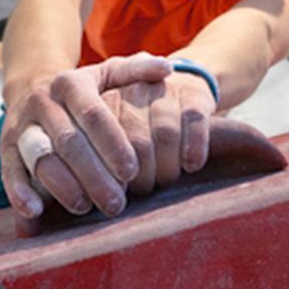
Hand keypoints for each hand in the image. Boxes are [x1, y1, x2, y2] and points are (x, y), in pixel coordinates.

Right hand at [0, 53, 173, 219]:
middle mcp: (43, 101)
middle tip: (117, 203)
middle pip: (69, 141)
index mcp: (71, 83)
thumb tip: (167, 71)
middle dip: (94, 175)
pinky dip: (19, 192)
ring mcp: (21, 125)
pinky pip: (9, 171)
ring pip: (41, 157)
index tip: (132, 171)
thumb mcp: (108, 74)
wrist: (32, 89)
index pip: (94, 114)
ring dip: (63, 186)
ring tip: (85, 207)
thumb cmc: (83, 92)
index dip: (113, 143)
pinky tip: (35, 212)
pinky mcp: (5, 149)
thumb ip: (137, 71)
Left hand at [108, 69, 216, 195]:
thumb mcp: (110, 140)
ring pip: (166, 133)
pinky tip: (191, 165)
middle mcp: (132, 89)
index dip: (114, 173)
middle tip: (144, 188)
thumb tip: (94, 199)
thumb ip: (97, 161)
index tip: (119, 192)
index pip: (105, 142)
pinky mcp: (194, 92)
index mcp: (104, 101)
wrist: (175, 97)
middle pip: (137, 142)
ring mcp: (164, 89)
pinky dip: (193, 147)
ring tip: (165, 179)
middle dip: (143, 175)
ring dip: (167, 166)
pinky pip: (193, 121)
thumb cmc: (134, 133)